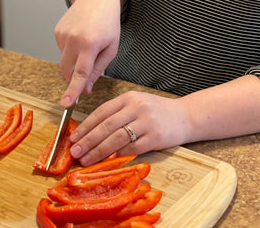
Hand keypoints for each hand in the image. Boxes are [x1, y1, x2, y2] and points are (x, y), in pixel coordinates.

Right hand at [55, 0, 122, 106]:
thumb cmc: (108, 23)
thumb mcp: (111, 48)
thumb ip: (98, 70)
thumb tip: (85, 89)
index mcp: (90, 44)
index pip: (80, 73)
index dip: (73, 91)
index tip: (65, 104)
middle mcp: (73, 39)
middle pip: (67, 72)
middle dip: (75, 78)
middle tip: (88, 67)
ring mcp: (63, 34)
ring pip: (64, 62)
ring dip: (74, 61)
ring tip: (88, 44)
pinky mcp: (57, 31)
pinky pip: (62, 50)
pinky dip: (70, 50)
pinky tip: (80, 36)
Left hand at [69, 91, 189, 164]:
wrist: (186, 116)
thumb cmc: (157, 112)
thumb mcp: (137, 104)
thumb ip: (118, 114)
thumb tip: (91, 133)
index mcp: (129, 98)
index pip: (102, 112)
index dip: (86, 126)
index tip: (73, 138)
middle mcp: (137, 107)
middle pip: (106, 126)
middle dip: (88, 140)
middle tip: (74, 152)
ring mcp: (146, 122)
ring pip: (116, 138)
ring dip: (98, 151)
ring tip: (86, 160)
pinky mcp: (154, 137)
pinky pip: (131, 148)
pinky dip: (117, 155)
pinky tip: (107, 161)